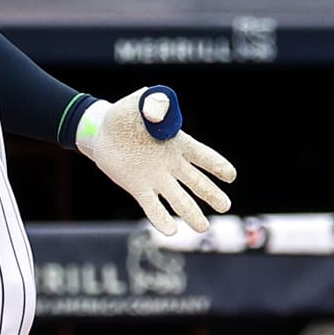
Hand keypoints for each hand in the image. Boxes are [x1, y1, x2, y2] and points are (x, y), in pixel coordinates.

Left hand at [75, 86, 234, 235]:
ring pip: (179, 199)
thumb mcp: (140, 102)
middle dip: (211, 194)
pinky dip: (161, 218)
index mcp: (178, 143)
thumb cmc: (127, 115)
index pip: (202, 156)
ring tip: (202, 228)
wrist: (103, 131)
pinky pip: (152, 206)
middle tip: (225, 206)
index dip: (216, 165)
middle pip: (196, 182)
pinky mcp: (139, 188)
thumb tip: (159, 111)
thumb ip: (154, 102)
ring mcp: (156, 178)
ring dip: (191, 213)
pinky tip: (170, 232)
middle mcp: (171, 164)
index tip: (230, 176)